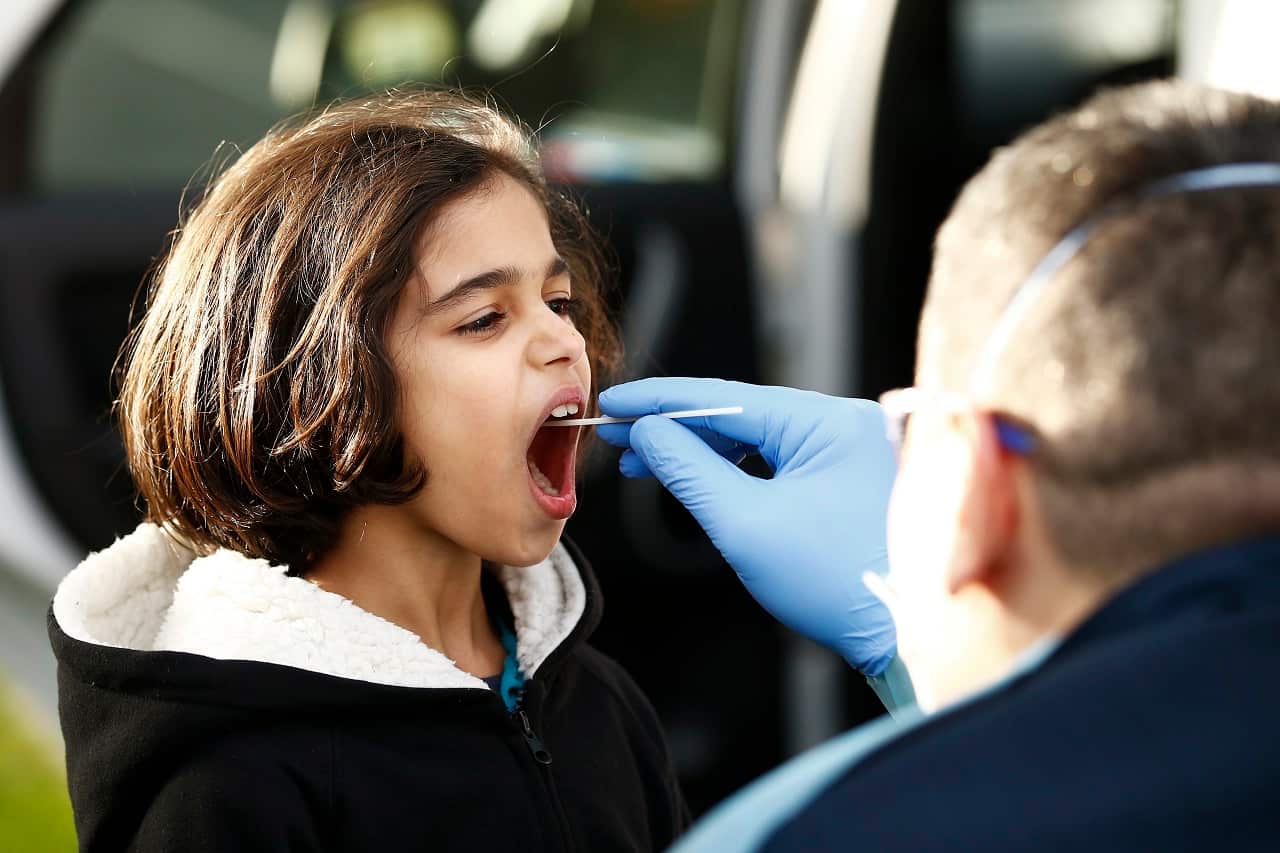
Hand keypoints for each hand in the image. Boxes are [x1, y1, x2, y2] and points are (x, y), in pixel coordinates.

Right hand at [596, 378, 897, 675]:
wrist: (909, 635)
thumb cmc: (837, 583)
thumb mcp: (745, 524)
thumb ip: (688, 469)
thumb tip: (648, 432)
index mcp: (829, 420)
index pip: (726, 397)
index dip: (660, 399)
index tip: (613, 401)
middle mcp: (845, 422)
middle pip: (741, 414)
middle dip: (675, 427)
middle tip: (617, 438)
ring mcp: (851, 450)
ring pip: (758, 438)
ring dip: (701, 450)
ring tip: (646, 465)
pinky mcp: (848, 479)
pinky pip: (780, 460)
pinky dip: (735, 469)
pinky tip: (698, 478)